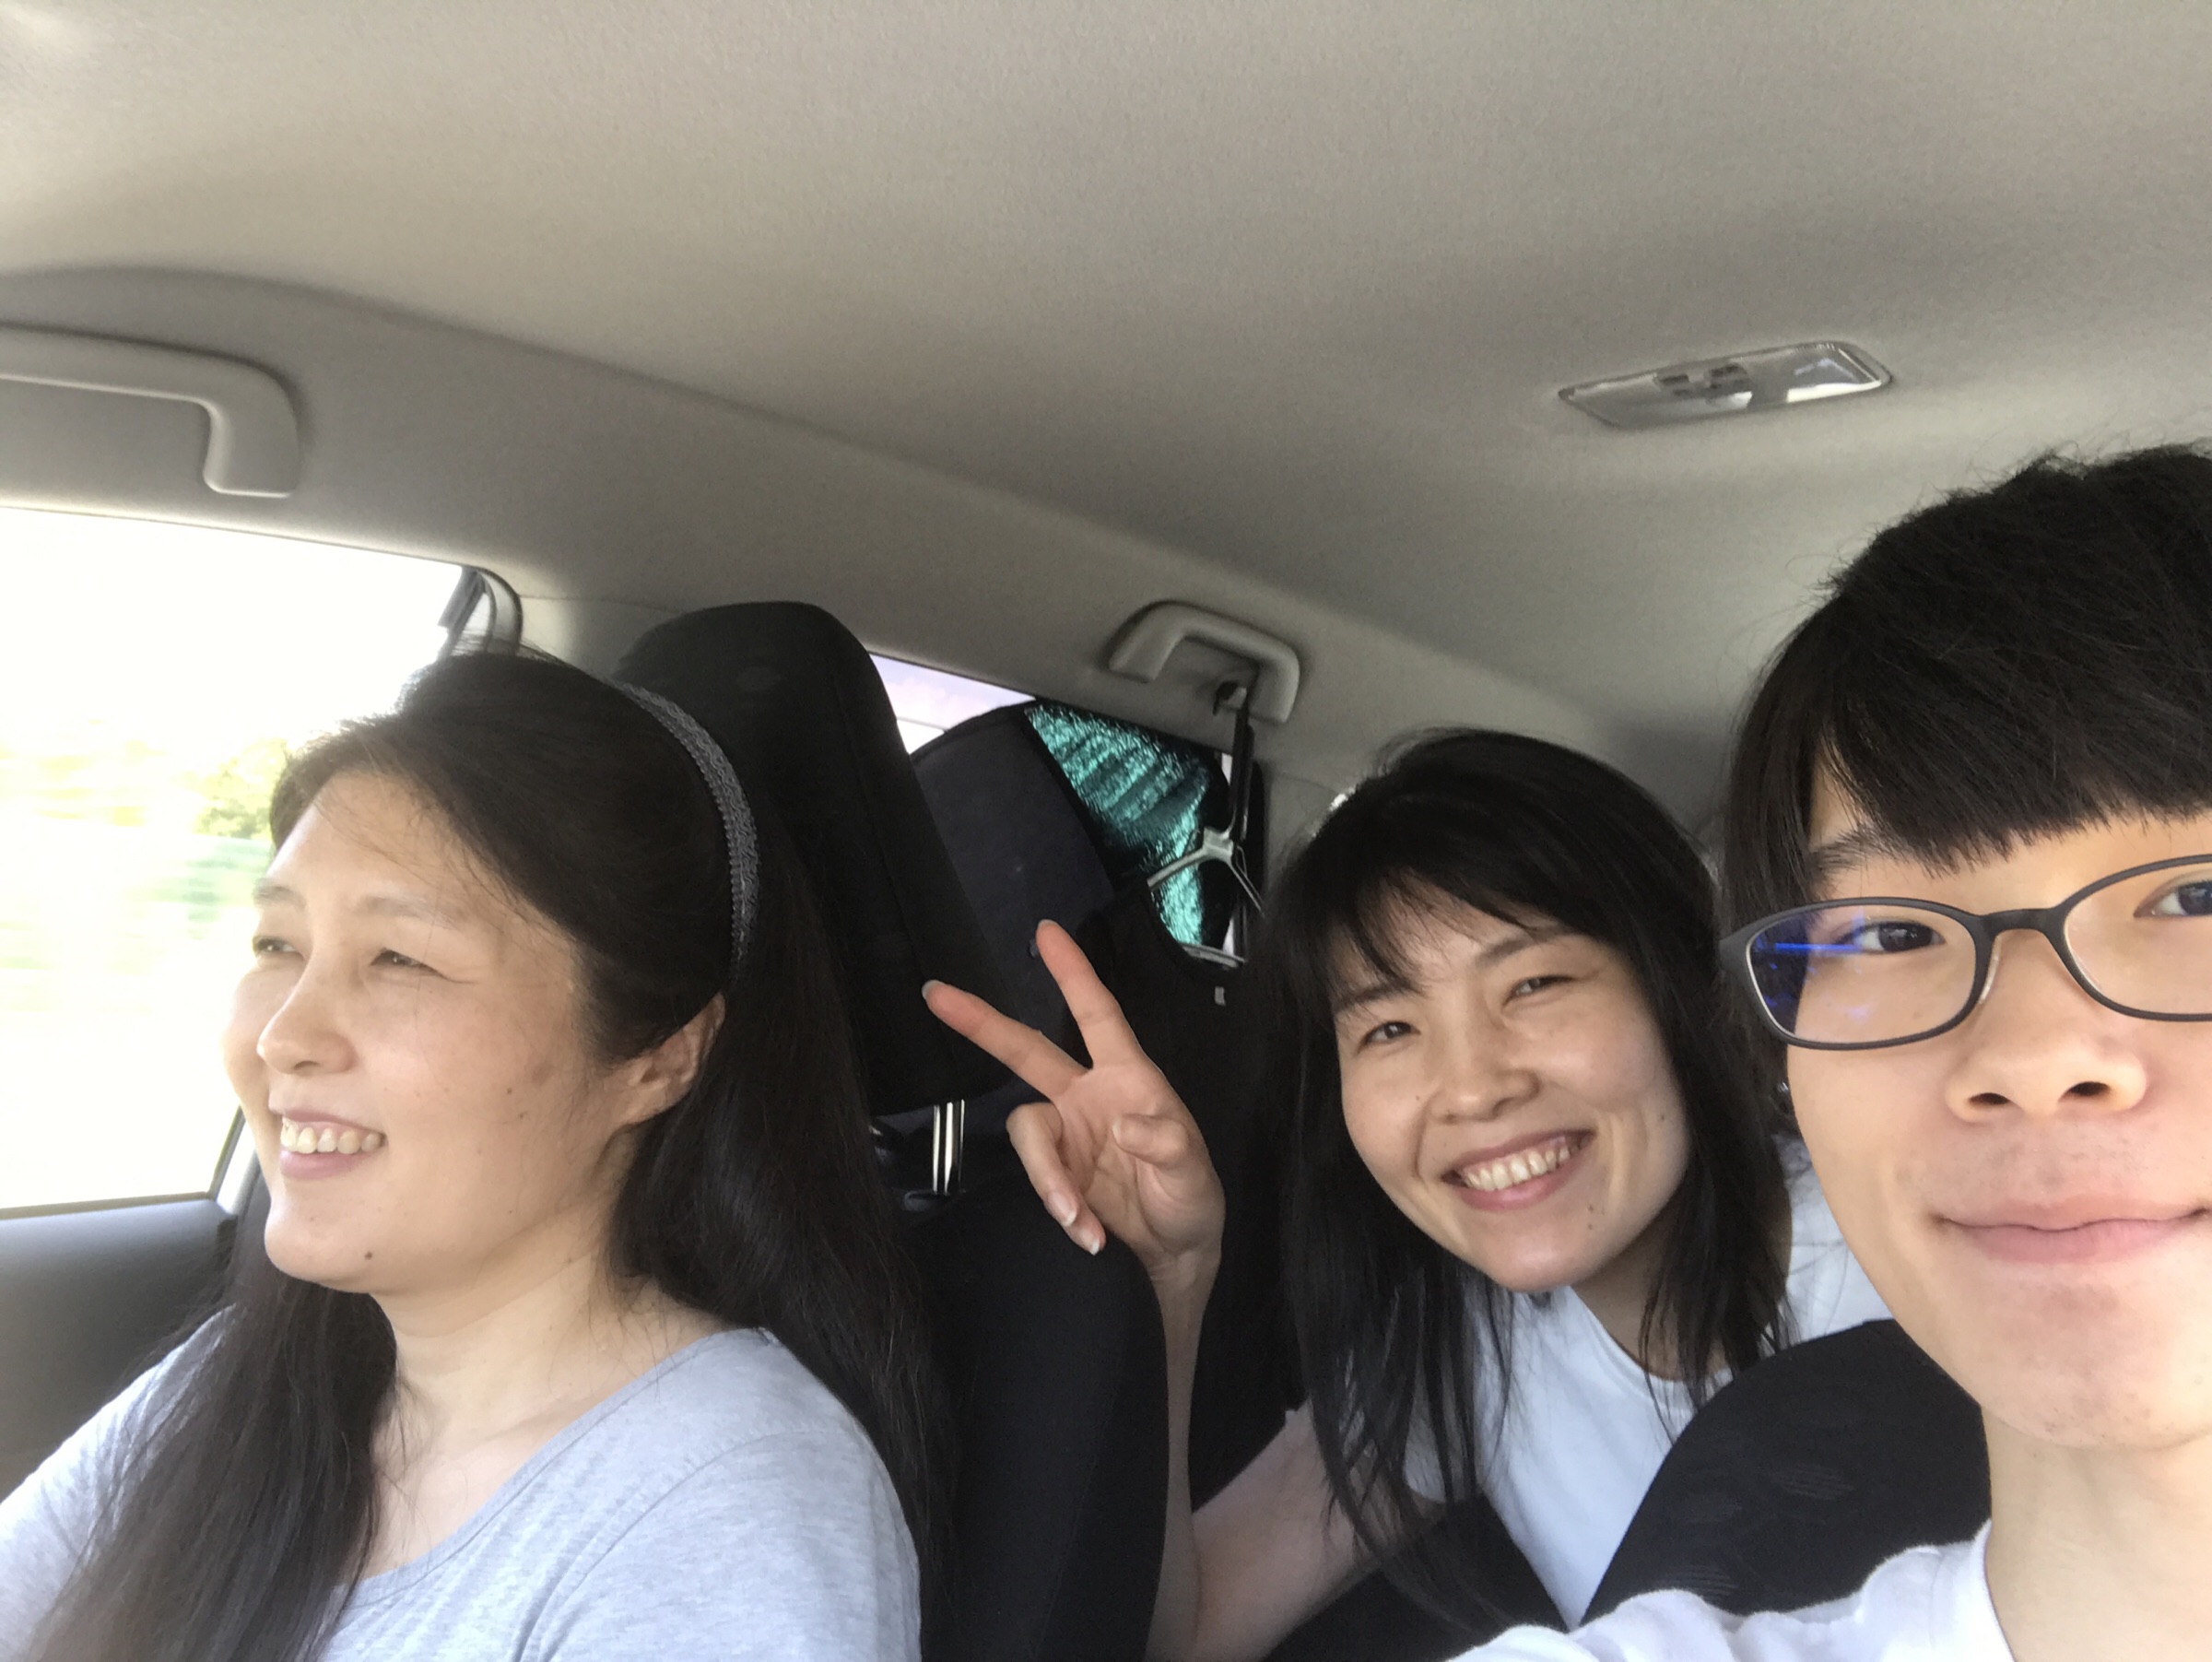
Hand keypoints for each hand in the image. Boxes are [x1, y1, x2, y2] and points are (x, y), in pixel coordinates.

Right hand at [923, 920, 1224, 1289]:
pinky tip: (1088, 1235)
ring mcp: (1066, 1135)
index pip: (1097, 1014)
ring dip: (1049, 1179)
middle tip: (937, 995)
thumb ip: (1166, 1142)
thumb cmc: (1191, 1195)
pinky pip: (1038, 1178)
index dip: (1073, 973)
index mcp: (1127, 1076)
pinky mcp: (1055, 1173)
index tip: (1046, 930)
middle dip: (982, 1023)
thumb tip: (1122, 1123)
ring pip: (1028, 1130)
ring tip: (1079, 1219)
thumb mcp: (1193, 1168)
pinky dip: (1060, 1208)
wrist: (1175, 1253)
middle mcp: (1087, 1096)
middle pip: (1026, 1052)